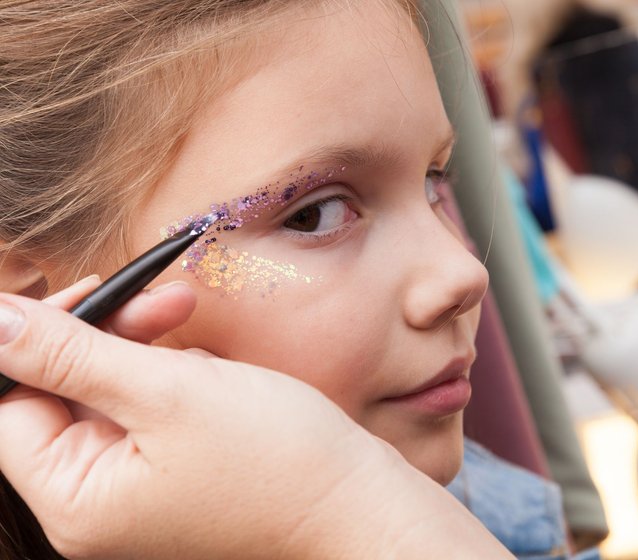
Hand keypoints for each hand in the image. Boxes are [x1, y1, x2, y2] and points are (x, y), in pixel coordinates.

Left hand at [0, 280, 510, 558]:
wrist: (356, 499)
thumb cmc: (276, 459)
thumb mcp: (169, 392)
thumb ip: (72, 353)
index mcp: (77, 499)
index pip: (11, 404)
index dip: (38, 341)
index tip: (86, 292)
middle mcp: (96, 502)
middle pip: (62, 393)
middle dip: (107, 334)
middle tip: (161, 298)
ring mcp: (137, 488)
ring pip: (110, 392)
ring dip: (146, 346)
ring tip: (191, 319)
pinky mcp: (173, 470)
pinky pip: (149, 408)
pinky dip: (172, 374)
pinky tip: (210, 367)